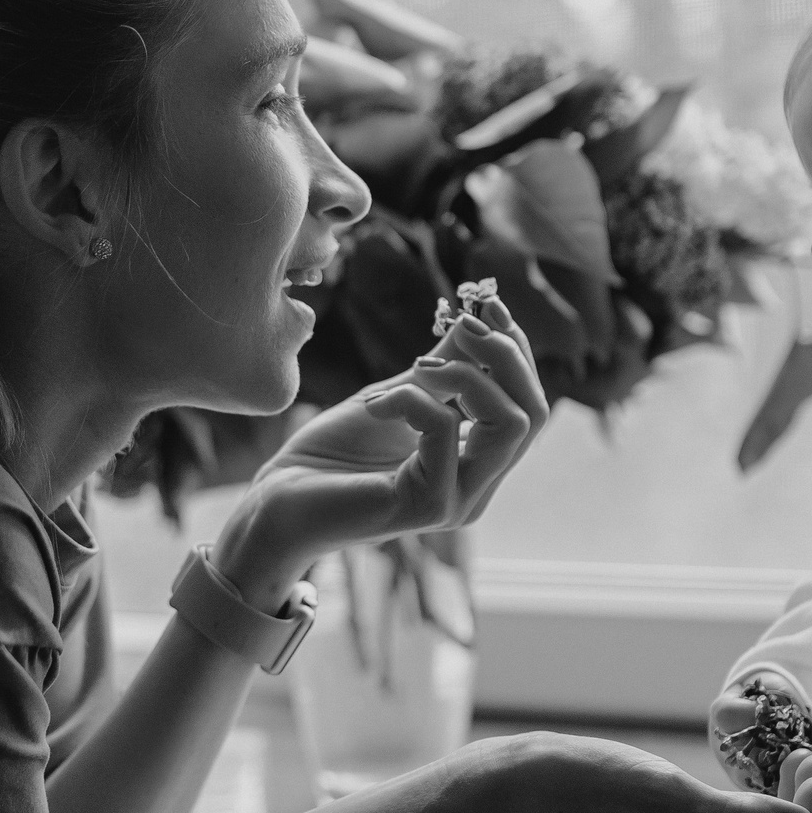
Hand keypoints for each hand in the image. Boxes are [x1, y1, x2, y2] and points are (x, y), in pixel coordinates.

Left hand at [216, 294, 550, 604]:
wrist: (278, 502)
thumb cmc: (330, 454)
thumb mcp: (394, 395)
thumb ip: (442, 370)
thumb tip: (480, 322)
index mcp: (476, 463)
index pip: (529, 404)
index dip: (516, 349)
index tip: (486, 306)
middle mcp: (478, 487)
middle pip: (534, 412)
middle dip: (504, 353)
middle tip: (460, 325)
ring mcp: (458, 500)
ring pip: (512, 423)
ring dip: (467, 374)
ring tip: (416, 368)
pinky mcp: (428, 506)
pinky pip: (445, 429)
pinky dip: (412, 398)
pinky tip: (375, 405)